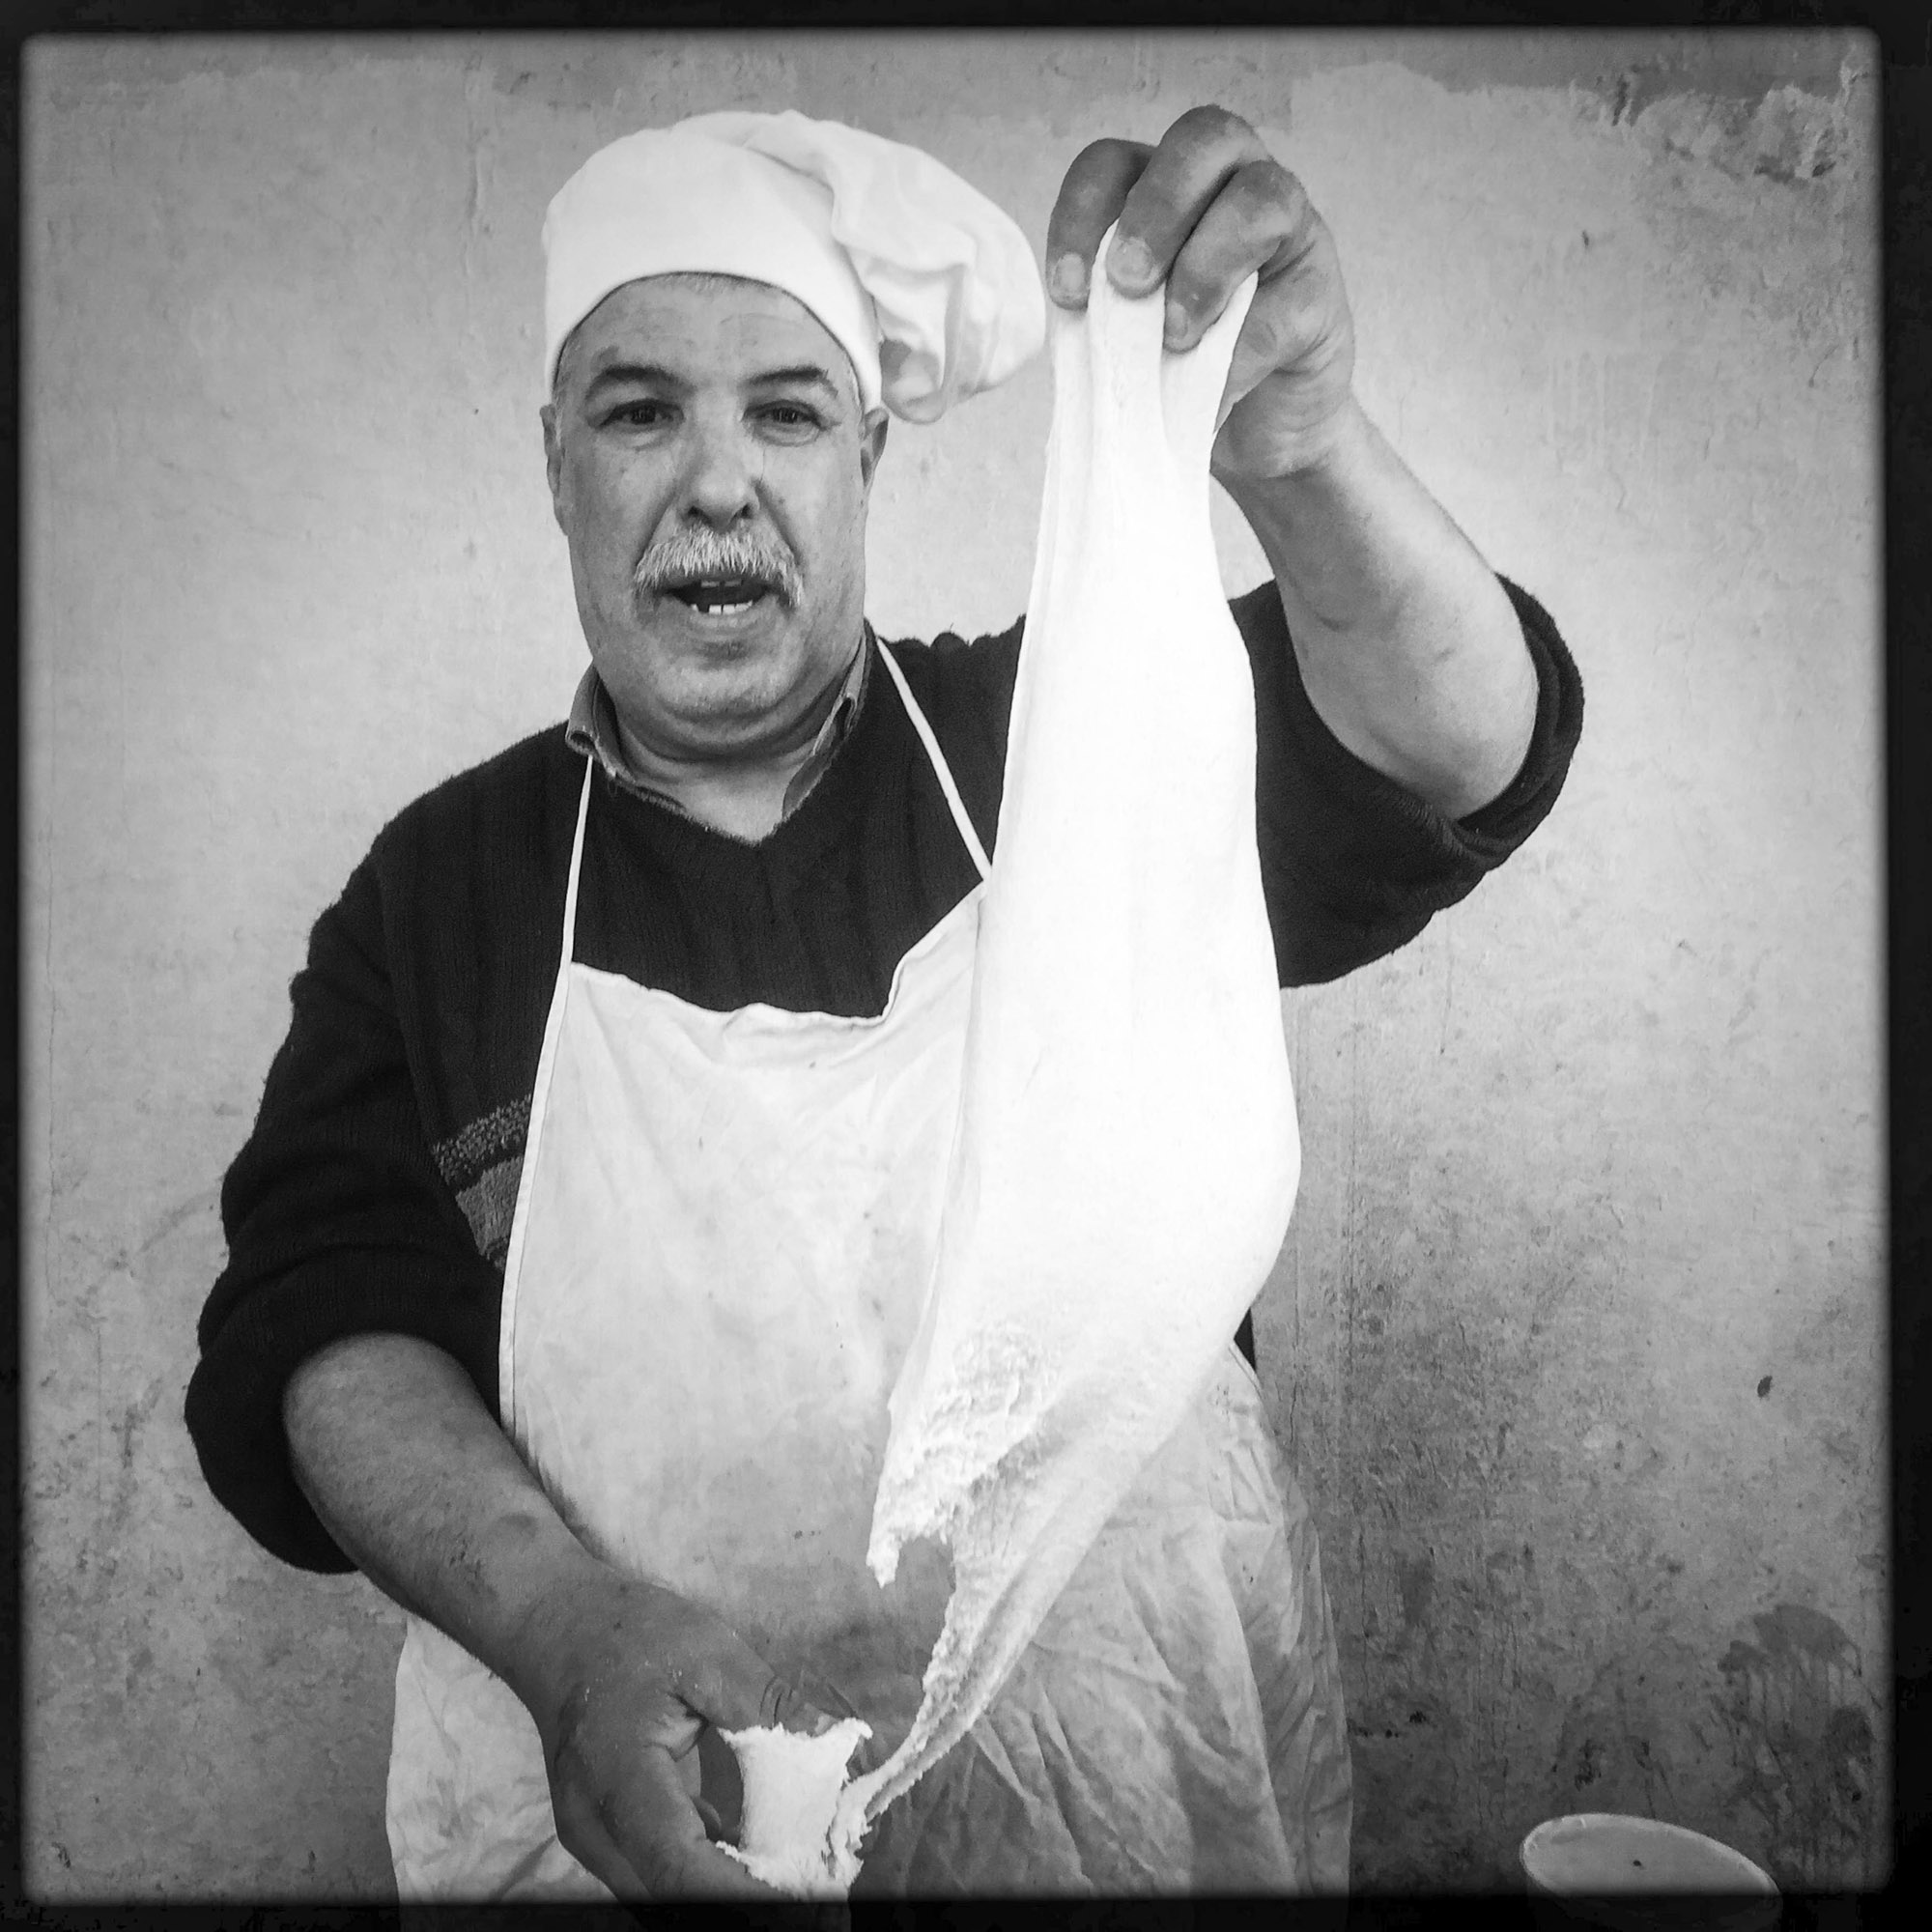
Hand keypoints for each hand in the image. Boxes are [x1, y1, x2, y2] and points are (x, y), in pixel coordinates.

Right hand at [508, 1561, 837, 1902]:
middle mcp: (595, 1827)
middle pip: (671, 1896)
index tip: (810, 1900)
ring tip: (801, 1885)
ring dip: (730, 1894)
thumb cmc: (627, 1633)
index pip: (679, 1862)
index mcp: (618, 1776)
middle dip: (747, 1905)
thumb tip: (836, 1741)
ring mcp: (595, 1838)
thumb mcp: (707, 1651)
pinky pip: (659, 1874)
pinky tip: (762, 1863)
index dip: (744, 1892)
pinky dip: (710, 1875)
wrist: (556, 1627)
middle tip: (823, 1902)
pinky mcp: (606, 1836)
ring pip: (664, 1895)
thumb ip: (769, 1703)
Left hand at [1044, 105, 1357, 482]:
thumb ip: (1106, 313)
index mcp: (1166, 187)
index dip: (1082, 213)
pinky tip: (1214, 392)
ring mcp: (1289, 229)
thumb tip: (1085, 321)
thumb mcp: (1127, 335)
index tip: (1068, 290)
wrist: (1253, 428)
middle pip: (1202, 139)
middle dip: (1156, 210)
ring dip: (1208, 265)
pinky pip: (1285, 304)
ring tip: (1177, 336)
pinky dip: (1241, 352)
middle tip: (1128, 282)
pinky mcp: (1321, 292)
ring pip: (1261, 198)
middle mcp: (1232, 182)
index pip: (1114, 164)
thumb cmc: (1179, 368)